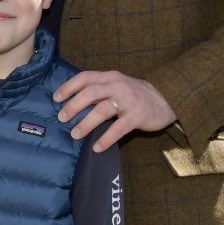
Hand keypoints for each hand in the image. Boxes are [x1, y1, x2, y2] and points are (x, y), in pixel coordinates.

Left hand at [54, 70, 175, 151]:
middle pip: (91, 92)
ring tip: (75, 134)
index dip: (69, 87)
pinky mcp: (138, 115)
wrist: (167, 99)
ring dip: (86, 123)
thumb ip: (98, 90)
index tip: (56, 98)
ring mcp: (129, 100)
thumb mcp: (116, 86)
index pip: (85, 77)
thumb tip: (71, 104)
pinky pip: (119, 128)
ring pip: (103, 109)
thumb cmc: (134, 95)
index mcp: (110, 77)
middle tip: (62, 118)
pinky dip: (106, 138)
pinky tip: (97, 147)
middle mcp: (118, 85)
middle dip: (74, 105)